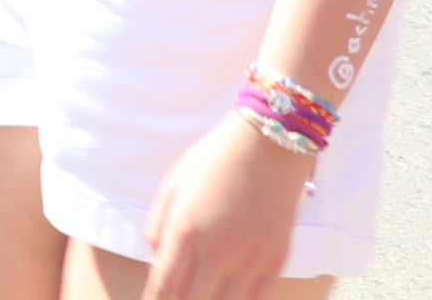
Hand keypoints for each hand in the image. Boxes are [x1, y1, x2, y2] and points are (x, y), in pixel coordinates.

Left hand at [140, 111, 311, 296]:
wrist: (266, 147)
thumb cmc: (212, 161)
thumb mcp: (172, 186)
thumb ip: (157, 227)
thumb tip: (156, 262)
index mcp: (185, 231)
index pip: (165, 284)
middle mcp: (217, 252)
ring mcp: (250, 260)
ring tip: (197, 297)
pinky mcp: (276, 262)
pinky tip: (228, 297)